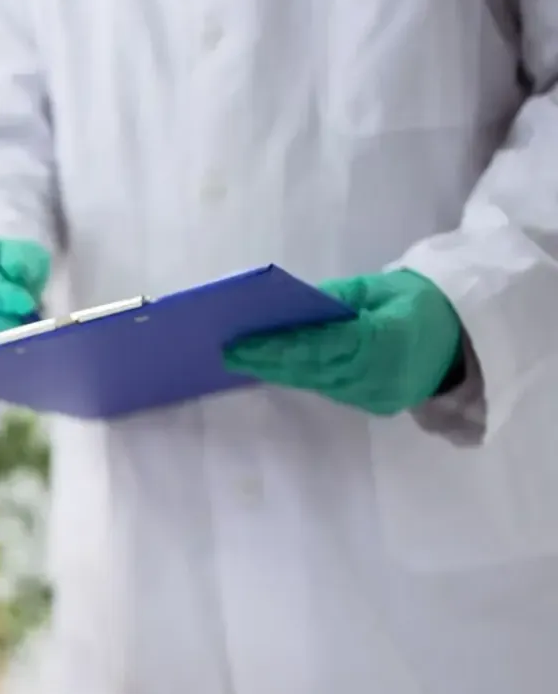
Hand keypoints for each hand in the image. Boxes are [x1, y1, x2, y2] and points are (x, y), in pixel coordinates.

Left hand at [221, 270, 463, 415]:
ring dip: (278, 372)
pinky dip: (301, 378)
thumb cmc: (419, 301)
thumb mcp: (379, 287)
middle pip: (310, 369)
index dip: (276, 347)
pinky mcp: (376, 405)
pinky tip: (274, 370)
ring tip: (241, 361)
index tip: (238, 344)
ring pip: (316, 382)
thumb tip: (285, 309)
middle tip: (227, 354)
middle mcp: (379, 374)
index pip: (318, 345)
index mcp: (385, 339)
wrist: (466, 336)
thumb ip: (335, 300)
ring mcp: (377, 394)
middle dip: (266, 362)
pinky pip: (330, 389)